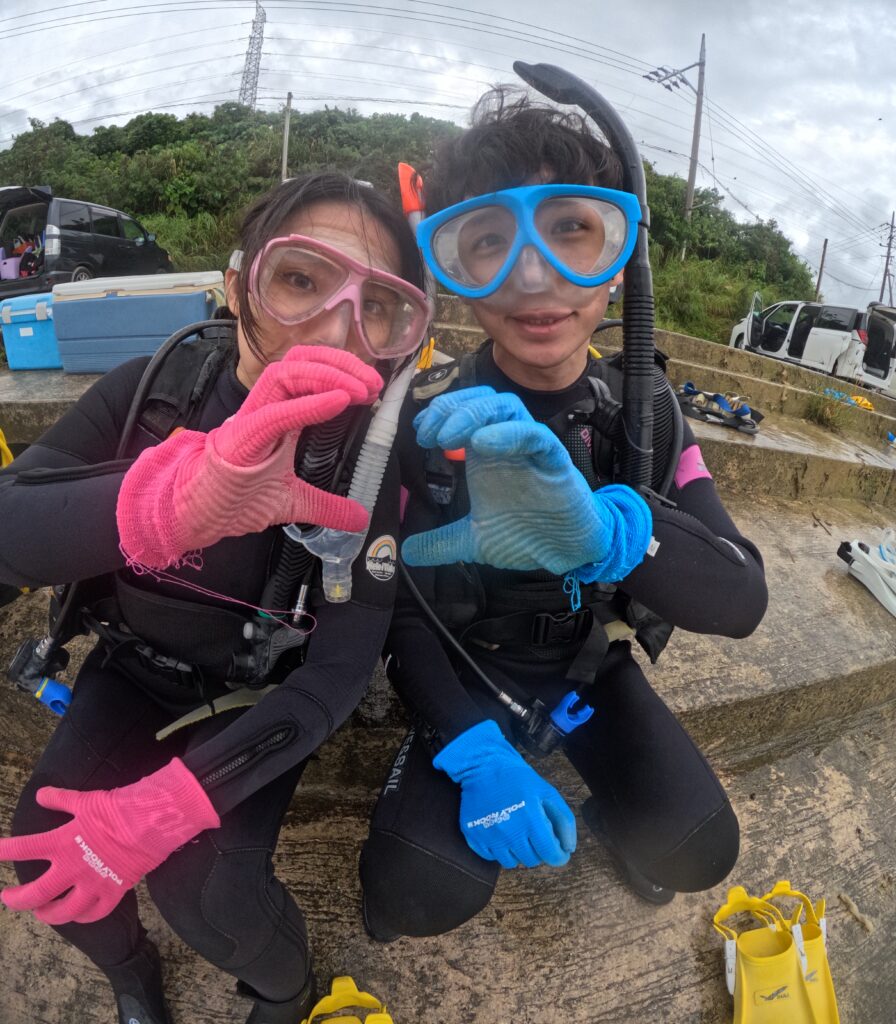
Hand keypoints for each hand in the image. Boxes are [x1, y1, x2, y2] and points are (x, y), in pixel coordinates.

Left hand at [0, 758, 218, 924]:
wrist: (149, 823)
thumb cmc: (116, 808)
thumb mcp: (85, 800)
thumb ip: (61, 800)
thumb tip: (41, 795)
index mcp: (61, 844)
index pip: (23, 849)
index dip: (3, 851)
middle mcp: (71, 869)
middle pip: (36, 895)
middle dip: (17, 899)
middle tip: (8, 898)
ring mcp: (92, 885)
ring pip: (63, 912)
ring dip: (48, 914)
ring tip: (41, 912)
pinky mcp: (112, 892)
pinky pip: (94, 914)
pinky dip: (84, 917)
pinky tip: (78, 915)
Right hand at [117, 346, 382, 567]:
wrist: (193, 516)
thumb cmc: (234, 499)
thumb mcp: (293, 504)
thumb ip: (326, 507)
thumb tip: (360, 518)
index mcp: (278, 415)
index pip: (308, 372)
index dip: (342, 372)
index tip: (373, 390)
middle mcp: (264, 409)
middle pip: (300, 361)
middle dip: (341, 364)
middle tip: (374, 385)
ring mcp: (249, 420)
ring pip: (286, 373)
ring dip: (329, 375)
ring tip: (360, 391)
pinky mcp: (238, 439)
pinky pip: (275, 413)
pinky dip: (309, 403)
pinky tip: (338, 401)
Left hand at [402, 387, 651, 579]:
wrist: (568, 552)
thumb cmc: (527, 532)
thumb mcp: (474, 541)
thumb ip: (441, 542)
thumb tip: (406, 552)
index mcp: (488, 453)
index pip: (463, 411)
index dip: (439, 414)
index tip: (420, 433)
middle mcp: (507, 443)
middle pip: (481, 399)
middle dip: (450, 408)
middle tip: (428, 434)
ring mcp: (532, 448)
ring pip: (507, 406)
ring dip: (473, 414)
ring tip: (448, 437)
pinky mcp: (555, 460)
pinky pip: (535, 435)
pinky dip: (509, 432)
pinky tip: (483, 443)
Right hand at [433, 719, 575, 868]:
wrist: (482, 766)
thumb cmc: (518, 778)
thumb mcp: (547, 792)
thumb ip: (564, 820)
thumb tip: (568, 848)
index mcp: (532, 820)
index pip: (551, 855)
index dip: (559, 855)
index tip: (558, 850)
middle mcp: (510, 832)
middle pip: (532, 860)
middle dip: (538, 850)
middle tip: (533, 833)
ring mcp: (490, 836)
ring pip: (511, 862)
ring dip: (517, 851)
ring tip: (516, 832)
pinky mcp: (474, 837)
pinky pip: (491, 857)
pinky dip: (498, 849)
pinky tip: (500, 831)